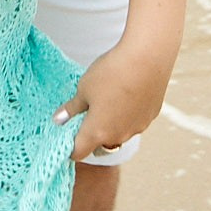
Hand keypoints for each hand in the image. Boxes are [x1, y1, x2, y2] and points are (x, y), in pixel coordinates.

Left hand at [52, 38, 172, 162]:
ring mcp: (137, 128)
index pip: (79, 152)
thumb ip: (72, 108)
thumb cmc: (111, 73)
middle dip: (91, 132)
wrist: (147, 58)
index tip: (66, 134)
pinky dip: (127, 114)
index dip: (70, 146)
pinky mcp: (150, 117)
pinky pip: (133, 122)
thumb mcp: (84, 88)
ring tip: (108, 96)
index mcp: (97, 132)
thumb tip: (59, 120)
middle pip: (99, 144)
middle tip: (86, 109)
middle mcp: (118, 136)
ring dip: (111, 123)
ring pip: (118, 133)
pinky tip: (126, 92)